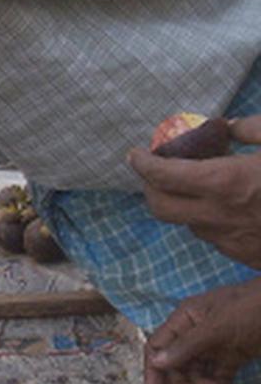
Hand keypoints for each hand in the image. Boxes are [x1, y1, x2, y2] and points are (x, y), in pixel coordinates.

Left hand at [128, 116, 260, 267]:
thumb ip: (255, 129)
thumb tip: (232, 126)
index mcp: (226, 183)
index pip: (162, 176)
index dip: (142, 163)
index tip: (135, 153)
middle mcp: (220, 216)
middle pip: (160, 207)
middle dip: (150, 188)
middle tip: (156, 171)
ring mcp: (232, 241)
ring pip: (187, 223)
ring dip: (183, 204)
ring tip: (197, 185)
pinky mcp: (246, 257)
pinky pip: (214, 237)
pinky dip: (210, 219)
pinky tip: (230, 206)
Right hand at [144, 278, 260, 383]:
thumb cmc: (250, 308)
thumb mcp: (217, 326)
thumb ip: (187, 345)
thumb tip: (156, 362)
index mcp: (185, 320)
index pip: (158, 346)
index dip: (154, 371)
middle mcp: (194, 334)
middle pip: (177, 365)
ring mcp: (214, 346)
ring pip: (198, 374)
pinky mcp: (232, 356)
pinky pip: (219, 377)